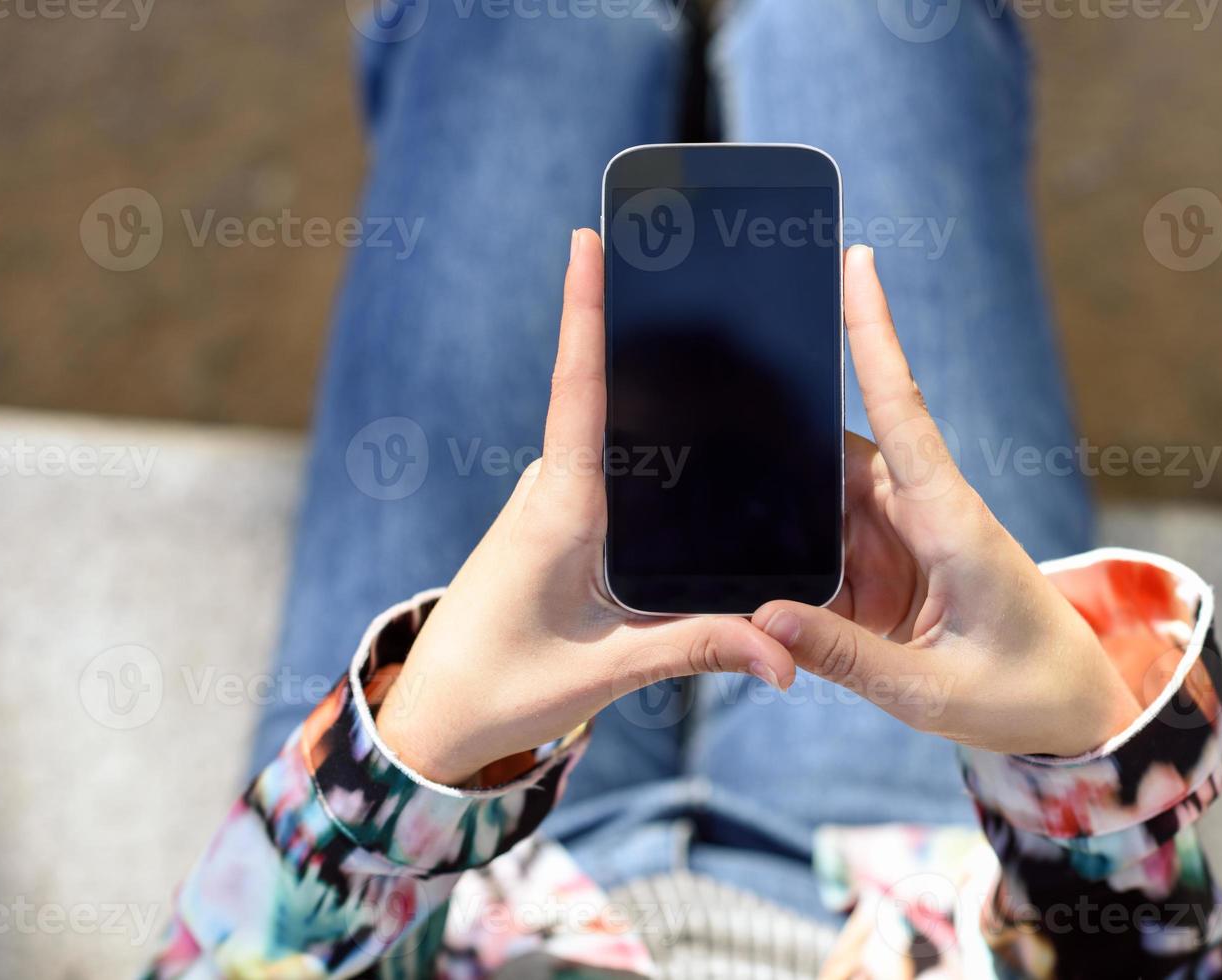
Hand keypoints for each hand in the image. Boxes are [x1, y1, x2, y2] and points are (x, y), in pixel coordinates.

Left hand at [375, 230, 795, 785]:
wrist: (436, 718)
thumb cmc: (504, 690)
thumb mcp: (607, 670)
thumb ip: (696, 648)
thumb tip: (785, 654)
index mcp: (559, 511)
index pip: (577, 394)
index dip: (584, 314)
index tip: (588, 238)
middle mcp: (552, 491)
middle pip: (603, 395)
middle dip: (643, 331)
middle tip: (701, 268)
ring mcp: (553, 503)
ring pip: (609, 434)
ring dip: (651, 394)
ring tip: (726, 350)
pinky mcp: (560, 523)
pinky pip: (607, 468)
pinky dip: (646, 446)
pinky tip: (696, 450)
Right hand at [752, 246, 1140, 757]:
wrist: (1072, 714)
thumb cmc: (1022, 696)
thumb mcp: (931, 693)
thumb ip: (846, 658)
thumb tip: (764, 620)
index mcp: (952, 524)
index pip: (904, 413)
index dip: (876, 338)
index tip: (859, 263)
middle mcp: (924, 514)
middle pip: (835, 456)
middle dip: (776, 443)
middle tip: (703, 419)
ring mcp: (905, 538)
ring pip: (820, 503)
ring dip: (779, 520)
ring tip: (712, 521)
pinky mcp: (889, 567)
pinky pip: (825, 548)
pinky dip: (792, 562)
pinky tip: (751, 577)